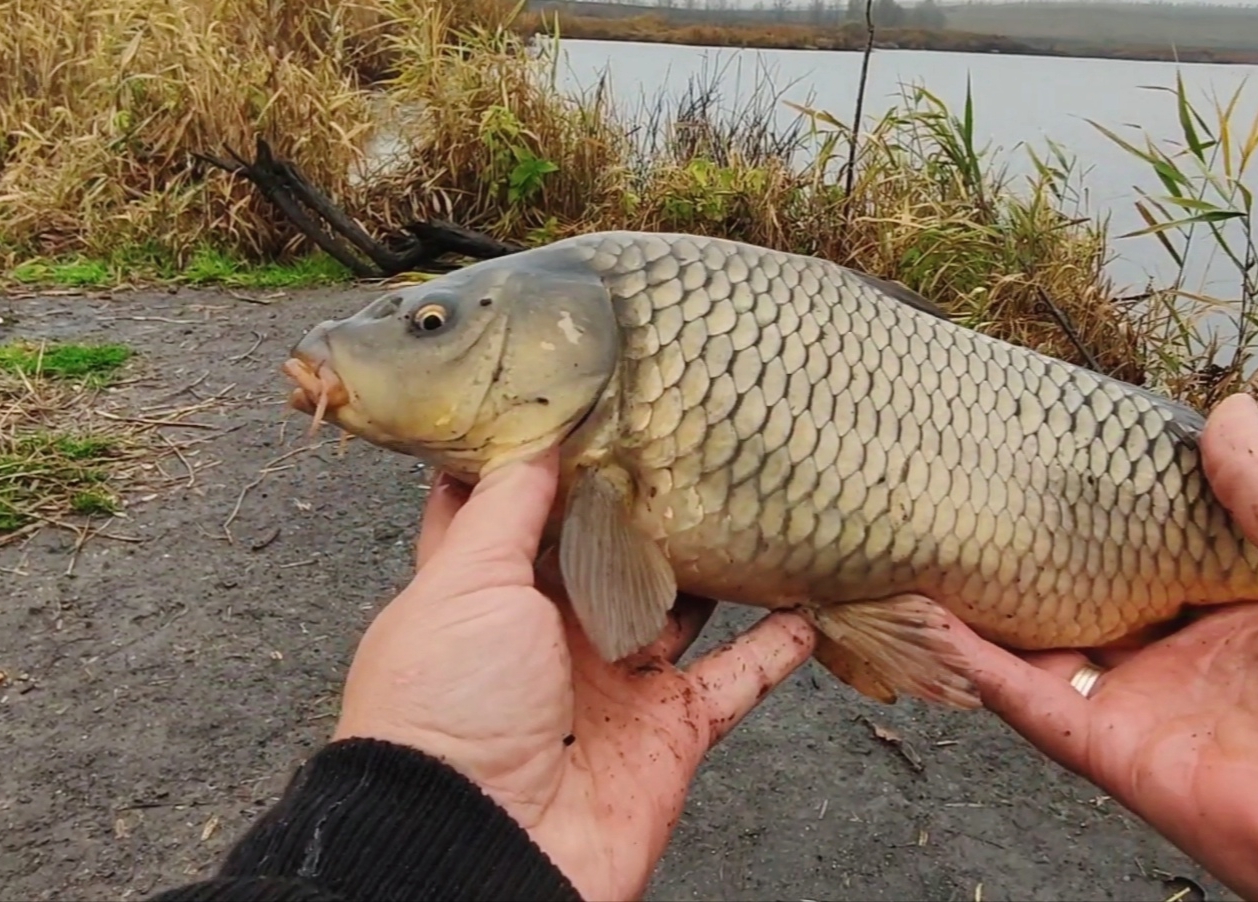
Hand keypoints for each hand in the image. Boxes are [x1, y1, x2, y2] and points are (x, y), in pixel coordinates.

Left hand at [330, 451, 817, 900]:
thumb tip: (537, 439)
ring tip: (754, 498)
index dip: (535, 460)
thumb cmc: (449, 708)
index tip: (574, 395)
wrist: (482, 848)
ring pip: (681, 606)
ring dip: (716, 564)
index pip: (510, 514)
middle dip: (641, 501)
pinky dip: (776, 647)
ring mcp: (615, 682)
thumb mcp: (463, 585)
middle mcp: (552, 634)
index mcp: (488, 594)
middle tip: (688, 432)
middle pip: (610, 552)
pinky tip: (808, 600)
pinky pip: (736, 679)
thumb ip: (507, 513)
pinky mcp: (670, 730)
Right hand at [946, 392, 1257, 900]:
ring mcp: (1147, 706)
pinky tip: (933, 614)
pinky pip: (1035, 705)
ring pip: (1043, 650)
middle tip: (976, 493)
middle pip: (1088, 598)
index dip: (1107, 510)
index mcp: (1241, 607)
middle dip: (1034, 555)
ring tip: (931, 546)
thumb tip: (1229, 408)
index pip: (1154, 551)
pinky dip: (980, 665)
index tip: (1055, 457)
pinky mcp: (1118, 753)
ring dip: (986, 608)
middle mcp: (1185, 657)